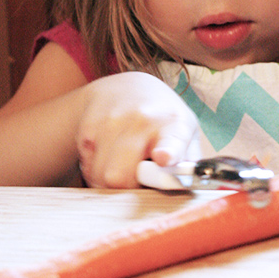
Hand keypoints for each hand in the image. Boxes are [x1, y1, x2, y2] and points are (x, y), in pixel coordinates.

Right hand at [77, 72, 200, 187]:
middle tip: (138, 181)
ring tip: (123, 168)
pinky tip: (108, 157)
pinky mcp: (89, 126)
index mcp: (174, 124)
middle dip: (128, 189)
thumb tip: (191, 187)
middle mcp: (143, 119)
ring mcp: (112, 121)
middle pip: (121, 176)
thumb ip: (189, 164)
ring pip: (101, 175)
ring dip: (109, 182)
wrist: (127, 87)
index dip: (167, 152)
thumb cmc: (163, 120)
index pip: (171, 141)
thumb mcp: (186, 135)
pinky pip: (87, 167)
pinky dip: (95, 171)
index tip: (164, 158)